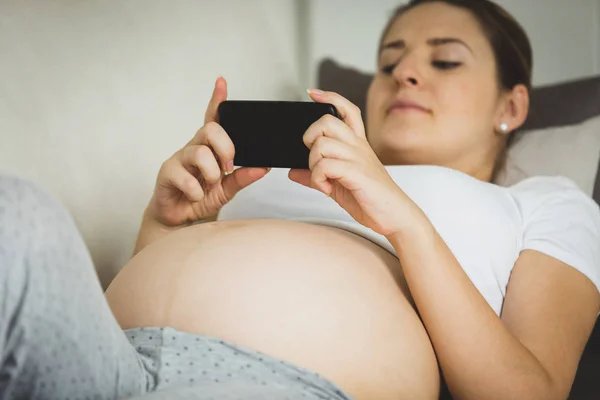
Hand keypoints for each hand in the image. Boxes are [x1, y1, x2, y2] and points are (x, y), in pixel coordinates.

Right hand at [147, 77, 269, 226]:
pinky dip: (196, 191)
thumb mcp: (227, 190)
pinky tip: (196, 196)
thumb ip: (243, 178)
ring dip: (212, 172)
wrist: (179, 220)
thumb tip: (263, 167)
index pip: (213, 119)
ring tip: (211, 185)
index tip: (222, 83)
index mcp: (209, 148)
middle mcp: (194, 148)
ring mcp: (179, 159)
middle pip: (210, 130)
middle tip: (228, 167)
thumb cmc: (200, 198)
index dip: (217, 100)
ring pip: (199, 152)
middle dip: (226, 148)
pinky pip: (185, 176)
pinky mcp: (167, 173)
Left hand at [288, 89, 416, 236]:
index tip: (312, 94)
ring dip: (313, 164)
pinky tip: (327, 189)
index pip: (347, 109)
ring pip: (322, 144)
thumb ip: (317, 175)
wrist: (395, 217)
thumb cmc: (370, 200)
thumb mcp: (338, 185)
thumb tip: (293, 172)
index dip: (329, 97)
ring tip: (322, 180)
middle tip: (313, 159)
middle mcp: (358, 146)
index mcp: (357, 145)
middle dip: (310, 138)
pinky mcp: (357, 173)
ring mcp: (358, 158)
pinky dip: (318, 179)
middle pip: (327, 121)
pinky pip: (325, 166)